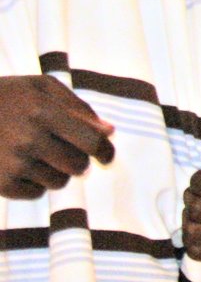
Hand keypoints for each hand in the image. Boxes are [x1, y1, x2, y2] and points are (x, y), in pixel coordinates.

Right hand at [0, 75, 113, 198]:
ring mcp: (13, 164)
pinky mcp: (0, 183)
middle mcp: (29, 140)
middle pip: (78, 165)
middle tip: (67, 151)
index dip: (104, 151)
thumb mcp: (41, 87)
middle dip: (79, 160)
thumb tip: (108, 131)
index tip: (106, 157)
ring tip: (39, 155)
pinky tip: (22, 166)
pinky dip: (35, 183)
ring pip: (59, 181)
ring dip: (57, 171)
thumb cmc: (6, 96)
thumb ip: (78, 107)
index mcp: (43, 112)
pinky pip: (36, 193)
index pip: (91, 141)